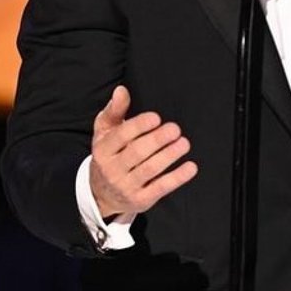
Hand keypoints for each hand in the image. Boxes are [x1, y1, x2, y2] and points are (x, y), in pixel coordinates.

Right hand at [90, 85, 197, 218]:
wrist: (101, 194)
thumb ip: (115, 110)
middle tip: (175, 129)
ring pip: (150, 170)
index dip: (139, 125)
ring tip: (184, 143)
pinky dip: (177, 178)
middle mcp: (112, 169)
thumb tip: (122, 90)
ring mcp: (126, 186)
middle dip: (157, 139)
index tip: (157, 117)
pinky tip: (190, 167)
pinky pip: (160, 188)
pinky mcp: (140, 200)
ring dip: (169, 155)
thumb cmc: (108, 156)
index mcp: (103, 149)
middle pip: (137, 152)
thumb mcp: (105, 133)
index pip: (121, 136)